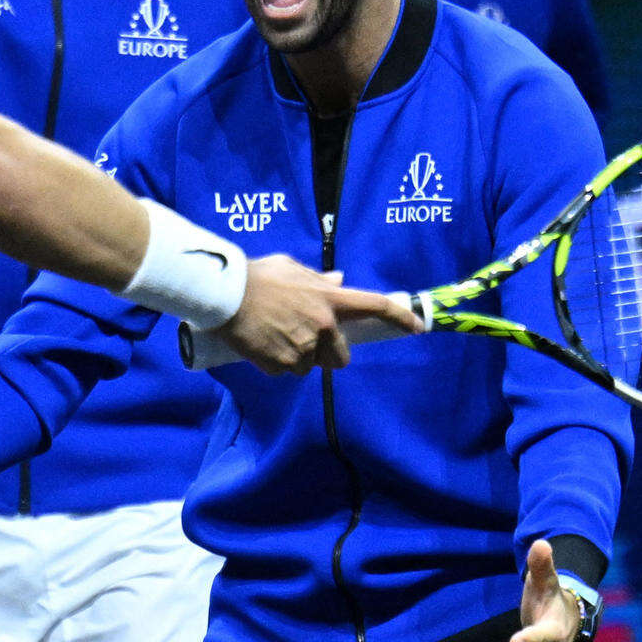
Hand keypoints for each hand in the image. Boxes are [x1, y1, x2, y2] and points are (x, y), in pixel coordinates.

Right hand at [216, 255, 422, 373]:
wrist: (224, 294)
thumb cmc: (258, 276)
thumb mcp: (293, 270)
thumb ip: (319, 280)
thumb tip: (338, 280)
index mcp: (330, 300)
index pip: (376, 306)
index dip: (401, 317)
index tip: (417, 327)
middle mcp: (322, 327)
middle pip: (341, 358)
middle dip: (327, 354)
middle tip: (306, 341)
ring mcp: (302, 349)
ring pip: (309, 367)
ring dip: (297, 358)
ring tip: (275, 337)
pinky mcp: (280, 364)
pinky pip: (284, 371)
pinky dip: (275, 362)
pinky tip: (261, 344)